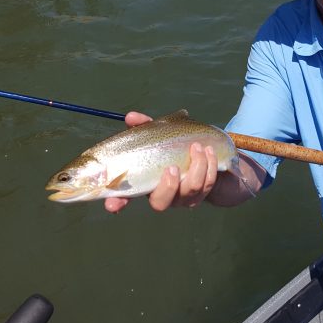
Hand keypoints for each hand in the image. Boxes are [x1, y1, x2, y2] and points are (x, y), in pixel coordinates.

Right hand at [104, 111, 220, 213]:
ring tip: (198, 146)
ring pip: (189, 191)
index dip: (117, 203)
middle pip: (160, 203)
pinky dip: (209, 167)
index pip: (125, 198)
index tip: (111, 205)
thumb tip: (130, 117)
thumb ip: (145, 126)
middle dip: (168, 186)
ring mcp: (184, 197)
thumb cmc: (178, 144)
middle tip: (172, 167)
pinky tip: (210, 151)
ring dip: (195, 168)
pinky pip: (206, 185)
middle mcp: (163, 194)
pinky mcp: (203, 194)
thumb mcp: (160, 132)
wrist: (212, 153)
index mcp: (146, 181)